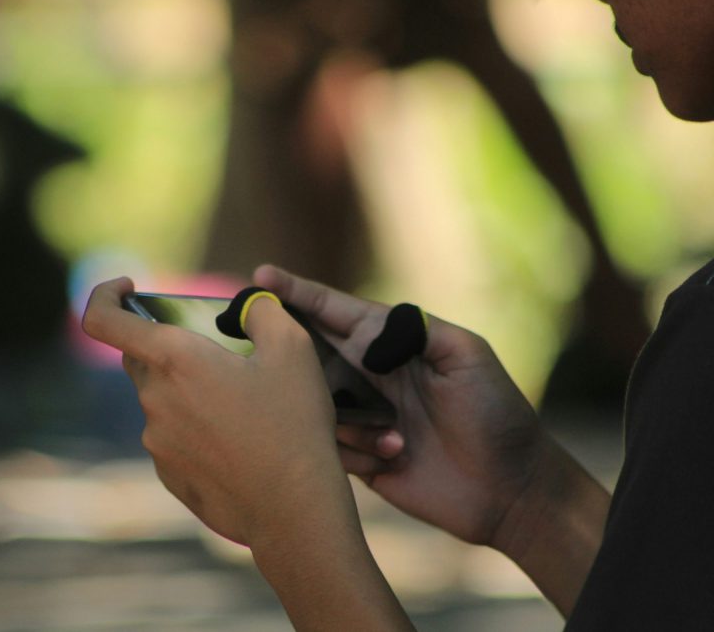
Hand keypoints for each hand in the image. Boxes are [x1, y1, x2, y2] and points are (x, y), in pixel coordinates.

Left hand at [81, 277, 349, 546]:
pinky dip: (196, 430)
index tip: (129, 288)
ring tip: (243, 409)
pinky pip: (173, 437)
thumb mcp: (293, 348)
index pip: (101, 319)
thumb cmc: (293, 423)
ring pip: (161, 400)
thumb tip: (248, 305)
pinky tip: (237, 443)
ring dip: (189, 393)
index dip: (104, 295)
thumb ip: (261, 311)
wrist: (294, 508)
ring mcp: (157, 441)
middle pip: (141, 358)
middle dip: (170, 349)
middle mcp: (154, 399)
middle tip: (219, 358)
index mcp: (174, 360)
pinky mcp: (168, 474)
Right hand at [255, 264, 548, 547]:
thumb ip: (416, 330)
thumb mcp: (468, 356)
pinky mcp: (358, 457)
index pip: (336, 312)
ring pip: (311, 401)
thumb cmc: (497, 415)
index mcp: (391, 345)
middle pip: (309, 350)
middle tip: (257, 338)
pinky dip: (352, 448)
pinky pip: (327, 446)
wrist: (510, 490)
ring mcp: (361, 416)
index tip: (262, 277)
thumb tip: (361, 334)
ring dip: (335, 412)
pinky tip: (395, 456)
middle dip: (285, 342)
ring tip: (394, 431)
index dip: (298, 293)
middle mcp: (368, 375)